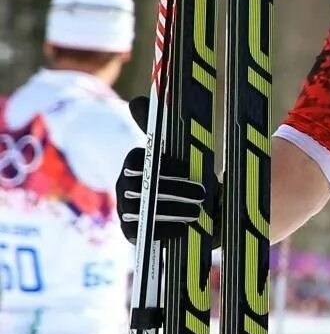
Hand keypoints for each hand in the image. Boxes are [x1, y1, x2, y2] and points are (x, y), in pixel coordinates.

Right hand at [115, 98, 214, 243]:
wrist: (197, 210)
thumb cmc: (187, 176)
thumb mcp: (178, 152)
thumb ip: (158, 128)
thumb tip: (136, 100)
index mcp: (133, 166)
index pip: (135, 161)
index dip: (162, 165)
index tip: (188, 168)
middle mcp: (124, 188)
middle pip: (138, 188)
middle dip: (172, 190)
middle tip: (201, 193)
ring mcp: (126, 212)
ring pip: (141, 210)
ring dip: (172, 210)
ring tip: (198, 211)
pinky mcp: (132, 234)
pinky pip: (141, 233)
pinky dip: (166, 230)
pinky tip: (187, 227)